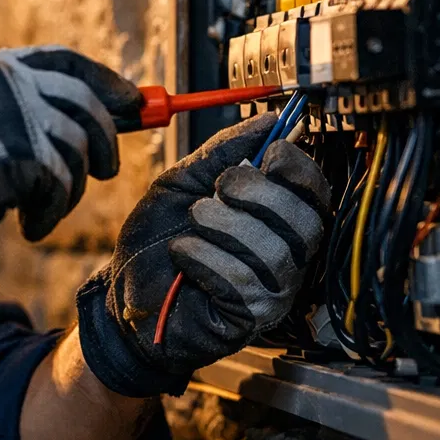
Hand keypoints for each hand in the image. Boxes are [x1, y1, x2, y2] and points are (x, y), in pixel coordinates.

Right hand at [0, 46, 141, 298]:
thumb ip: (24, 110)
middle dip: (106, 139)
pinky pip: (61, 184)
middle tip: (107, 168)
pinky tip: (31, 225)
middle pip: (85, 102)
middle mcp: (7, 82)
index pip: (66, 61)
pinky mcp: (23, 154)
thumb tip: (96, 115)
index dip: (105, 81)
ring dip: (71, 187)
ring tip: (47, 207)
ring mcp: (16, 115)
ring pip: (78, 148)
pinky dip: (52, 211)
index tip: (133, 101)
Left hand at [76, 113, 330, 396]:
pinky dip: (205, 258)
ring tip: (193, 224)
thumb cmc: (157, 239)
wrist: (122, 289)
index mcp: (276, 220)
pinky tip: (183, 255)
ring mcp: (272, 292)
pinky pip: (242, 282)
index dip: (299, 169)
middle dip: (257, 195)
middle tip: (216, 191)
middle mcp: (286, 257)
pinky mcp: (249, 320)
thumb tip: (269, 119)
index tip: (270, 153)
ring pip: (273, 251)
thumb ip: (224, 150)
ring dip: (223, 226)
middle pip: (305, 221)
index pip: (316, 194)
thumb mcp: (185, 181)